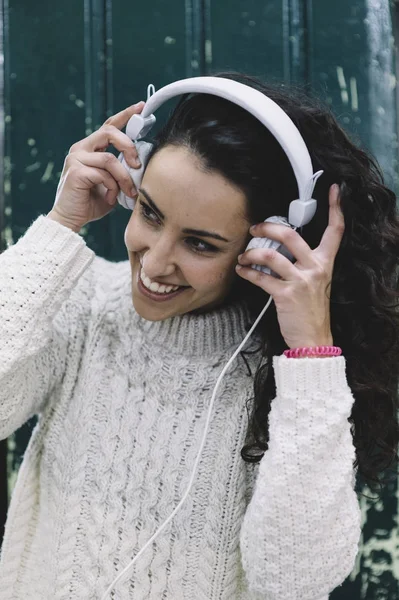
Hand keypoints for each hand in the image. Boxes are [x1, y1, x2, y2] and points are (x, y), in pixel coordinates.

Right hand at [48, 102, 144, 231]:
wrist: (71, 220)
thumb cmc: (92, 202)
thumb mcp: (113, 183)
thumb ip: (122, 171)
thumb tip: (141, 165)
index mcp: (89, 148)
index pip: (109, 126)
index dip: (126, 115)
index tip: (141, 107)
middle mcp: (81, 149)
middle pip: (109, 132)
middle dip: (128, 147)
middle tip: (138, 165)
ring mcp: (76, 159)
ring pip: (109, 159)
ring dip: (124, 177)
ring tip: (128, 192)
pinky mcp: (76, 172)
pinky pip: (103, 174)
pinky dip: (112, 187)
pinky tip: (111, 198)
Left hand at [235, 184, 343, 348]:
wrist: (312, 339)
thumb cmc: (310, 310)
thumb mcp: (316, 282)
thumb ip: (305, 263)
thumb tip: (280, 247)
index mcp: (325, 263)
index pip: (335, 231)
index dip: (336, 208)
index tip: (334, 190)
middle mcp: (316, 268)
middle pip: (291, 235)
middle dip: (267, 228)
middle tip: (254, 229)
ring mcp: (301, 281)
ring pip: (271, 256)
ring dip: (251, 253)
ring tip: (243, 256)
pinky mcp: (286, 295)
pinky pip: (261, 278)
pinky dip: (247, 272)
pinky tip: (242, 271)